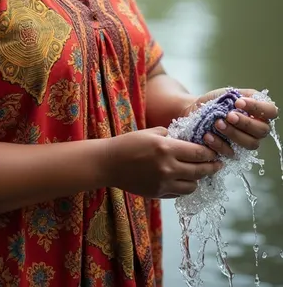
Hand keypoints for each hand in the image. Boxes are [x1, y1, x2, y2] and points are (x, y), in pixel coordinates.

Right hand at [103, 127, 221, 198]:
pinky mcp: (158, 194)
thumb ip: (170, 136)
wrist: (109, 163)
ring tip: (198, 173)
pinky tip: (183, 180)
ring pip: (192, 186)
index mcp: (166, 148)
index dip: (210, 153)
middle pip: (199, 171)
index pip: (198, 153)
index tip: (215, 152)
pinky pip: (179, 193)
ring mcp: (163, 183)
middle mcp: (168, 167)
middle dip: (211, 168)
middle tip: (217, 165)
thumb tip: (186, 140)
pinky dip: (184, 187)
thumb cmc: (128, 143)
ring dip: (197, 179)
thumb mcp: (150, 132)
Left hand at [184, 88, 278, 158]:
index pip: (270, 111)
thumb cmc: (217, 102)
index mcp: (259, 113)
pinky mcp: (233, 152)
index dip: (258, 108)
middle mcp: (256, 129)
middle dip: (245, 123)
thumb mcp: (230, 93)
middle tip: (229, 116)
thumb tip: (247, 99)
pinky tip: (208, 135)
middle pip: (261, 130)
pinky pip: (231, 153)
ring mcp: (246, 142)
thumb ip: (242, 95)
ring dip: (234, 133)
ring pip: (250, 143)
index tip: (239, 102)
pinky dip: (219, 144)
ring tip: (218, 124)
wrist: (197, 110)